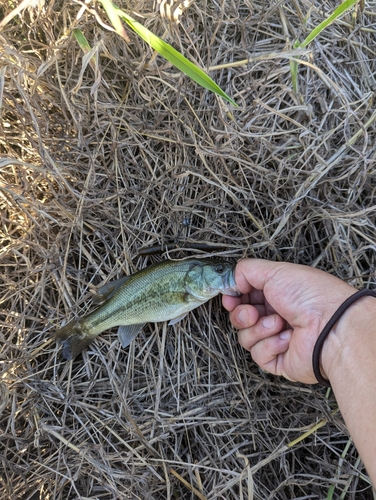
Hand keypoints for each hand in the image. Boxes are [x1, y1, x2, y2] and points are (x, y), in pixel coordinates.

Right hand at [222, 259, 354, 383]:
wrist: (331, 327)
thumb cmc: (310, 296)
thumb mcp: (275, 271)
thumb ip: (246, 270)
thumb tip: (232, 281)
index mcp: (276, 293)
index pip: (244, 297)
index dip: (234, 298)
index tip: (231, 298)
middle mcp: (276, 315)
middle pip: (240, 317)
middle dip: (242, 314)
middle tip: (253, 313)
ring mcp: (276, 338)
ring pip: (245, 337)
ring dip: (259, 329)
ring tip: (279, 323)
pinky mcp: (278, 360)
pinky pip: (258, 354)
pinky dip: (271, 345)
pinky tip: (288, 339)